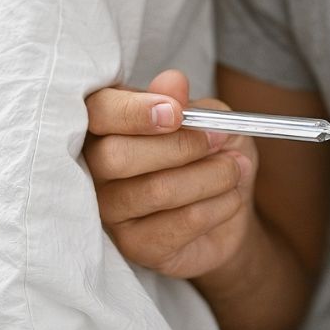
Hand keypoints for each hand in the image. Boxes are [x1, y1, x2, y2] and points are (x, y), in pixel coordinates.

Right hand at [83, 70, 259, 279]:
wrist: (228, 209)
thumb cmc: (209, 154)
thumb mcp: (209, 119)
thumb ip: (188, 103)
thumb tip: (172, 83)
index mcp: (107, 125)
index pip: (96, 112)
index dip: (133, 112)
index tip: (175, 113)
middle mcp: (95, 168)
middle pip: (116, 156)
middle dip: (179, 146)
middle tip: (220, 139)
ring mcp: (110, 211)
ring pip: (155, 191)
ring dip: (210, 176)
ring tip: (234, 169)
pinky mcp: (134, 246)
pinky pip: (179, 224)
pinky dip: (217, 206)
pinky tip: (231, 198)